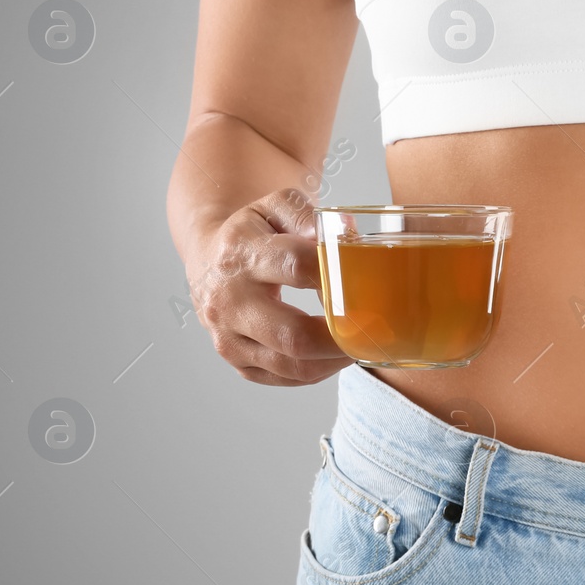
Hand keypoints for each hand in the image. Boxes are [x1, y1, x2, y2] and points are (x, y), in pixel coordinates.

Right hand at [187, 187, 351, 385]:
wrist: (209, 262)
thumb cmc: (254, 234)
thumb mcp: (275, 207)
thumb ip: (307, 214)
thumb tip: (346, 234)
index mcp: (242, 254)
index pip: (296, 266)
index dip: (338, 275)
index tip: (368, 281)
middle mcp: (229, 300)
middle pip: (294, 335)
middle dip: (343, 337)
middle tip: (375, 328)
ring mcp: (228, 336)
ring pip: (292, 366)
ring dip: (335, 360)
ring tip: (360, 343)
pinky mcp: (236, 361)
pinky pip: (285, 377)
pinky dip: (319, 370)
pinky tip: (334, 353)